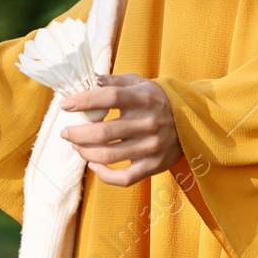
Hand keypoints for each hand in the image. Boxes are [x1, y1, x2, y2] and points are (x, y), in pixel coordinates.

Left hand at [59, 73, 182, 186]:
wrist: (192, 120)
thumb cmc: (156, 99)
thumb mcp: (139, 83)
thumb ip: (113, 81)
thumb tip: (87, 79)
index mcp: (143, 98)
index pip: (109, 98)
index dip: (84, 101)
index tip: (66, 105)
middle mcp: (148, 123)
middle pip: (104, 132)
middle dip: (77, 134)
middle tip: (65, 133)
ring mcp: (151, 147)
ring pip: (109, 155)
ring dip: (86, 152)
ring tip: (76, 146)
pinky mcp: (154, 165)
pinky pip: (124, 178)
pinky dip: (104, 175)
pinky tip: (94, 165)